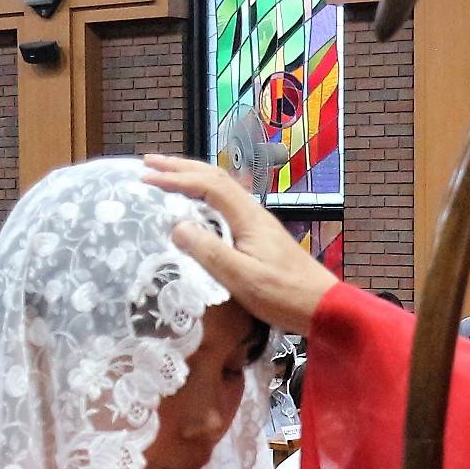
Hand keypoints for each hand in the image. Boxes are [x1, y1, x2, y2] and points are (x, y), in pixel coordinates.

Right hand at [142, 154, 337, 334]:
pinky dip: (206, 195)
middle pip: (215, 178)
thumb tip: (177, 226)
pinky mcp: (260, 236)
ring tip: (167, 175)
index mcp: (248, 218)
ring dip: (193, 177)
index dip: (176, 178)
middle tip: (149, 162)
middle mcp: (254, 213)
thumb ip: (209, 252)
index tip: (146, 177)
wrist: (323, 306)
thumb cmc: (284, 295)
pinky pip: (227, 203)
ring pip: (222, 188)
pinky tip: (198, 204)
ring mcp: (258, 223)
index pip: (208, 185)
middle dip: (180, 167)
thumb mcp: (241, 278)